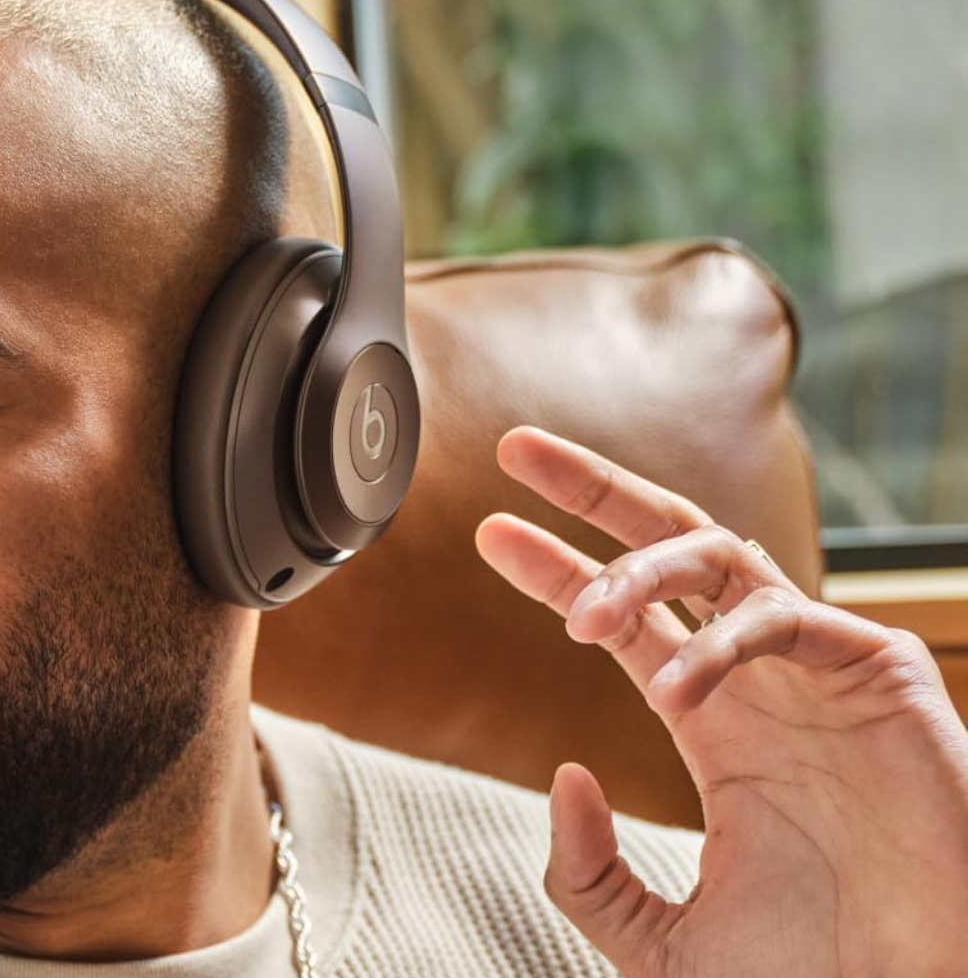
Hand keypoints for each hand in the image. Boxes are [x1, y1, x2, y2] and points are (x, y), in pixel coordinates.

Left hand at [475, 425, 967, 977]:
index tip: (491, 532)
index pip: (627, 619)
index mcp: (715, 723)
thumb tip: (563, 779)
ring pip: (723, 558)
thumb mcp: (657, 939)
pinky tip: (672, 691)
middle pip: (672, 547)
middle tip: (517, 449)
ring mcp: (820, 671)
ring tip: (580, 616)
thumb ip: (586, 872)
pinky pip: (788, 619)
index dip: (559, 567)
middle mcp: (762, 681)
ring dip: (639, 570)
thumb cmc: (813, 973)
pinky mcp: (883, 676)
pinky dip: (722, 646)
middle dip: (595, 491)